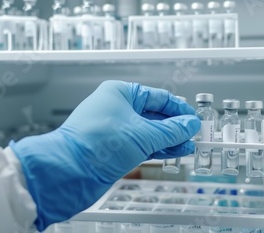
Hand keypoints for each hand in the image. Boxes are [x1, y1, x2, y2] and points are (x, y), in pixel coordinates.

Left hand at [10, 80, 199, 230]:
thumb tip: (189, 125)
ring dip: (168, 139)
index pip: (158, 97)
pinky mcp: (112, 148)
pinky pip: (140, 144)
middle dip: (175, 126)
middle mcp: (116, 108)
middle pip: (154, 114)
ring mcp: (114, 129)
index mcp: (119, 93)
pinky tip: (172, 152)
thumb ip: (171, 130)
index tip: (193, 119)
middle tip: (193, 134)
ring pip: (148, 131)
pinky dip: (157, 148)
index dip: (179, 109)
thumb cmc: (95, 142)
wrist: (69, 170)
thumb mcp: (144, 134)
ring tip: (187, 146)